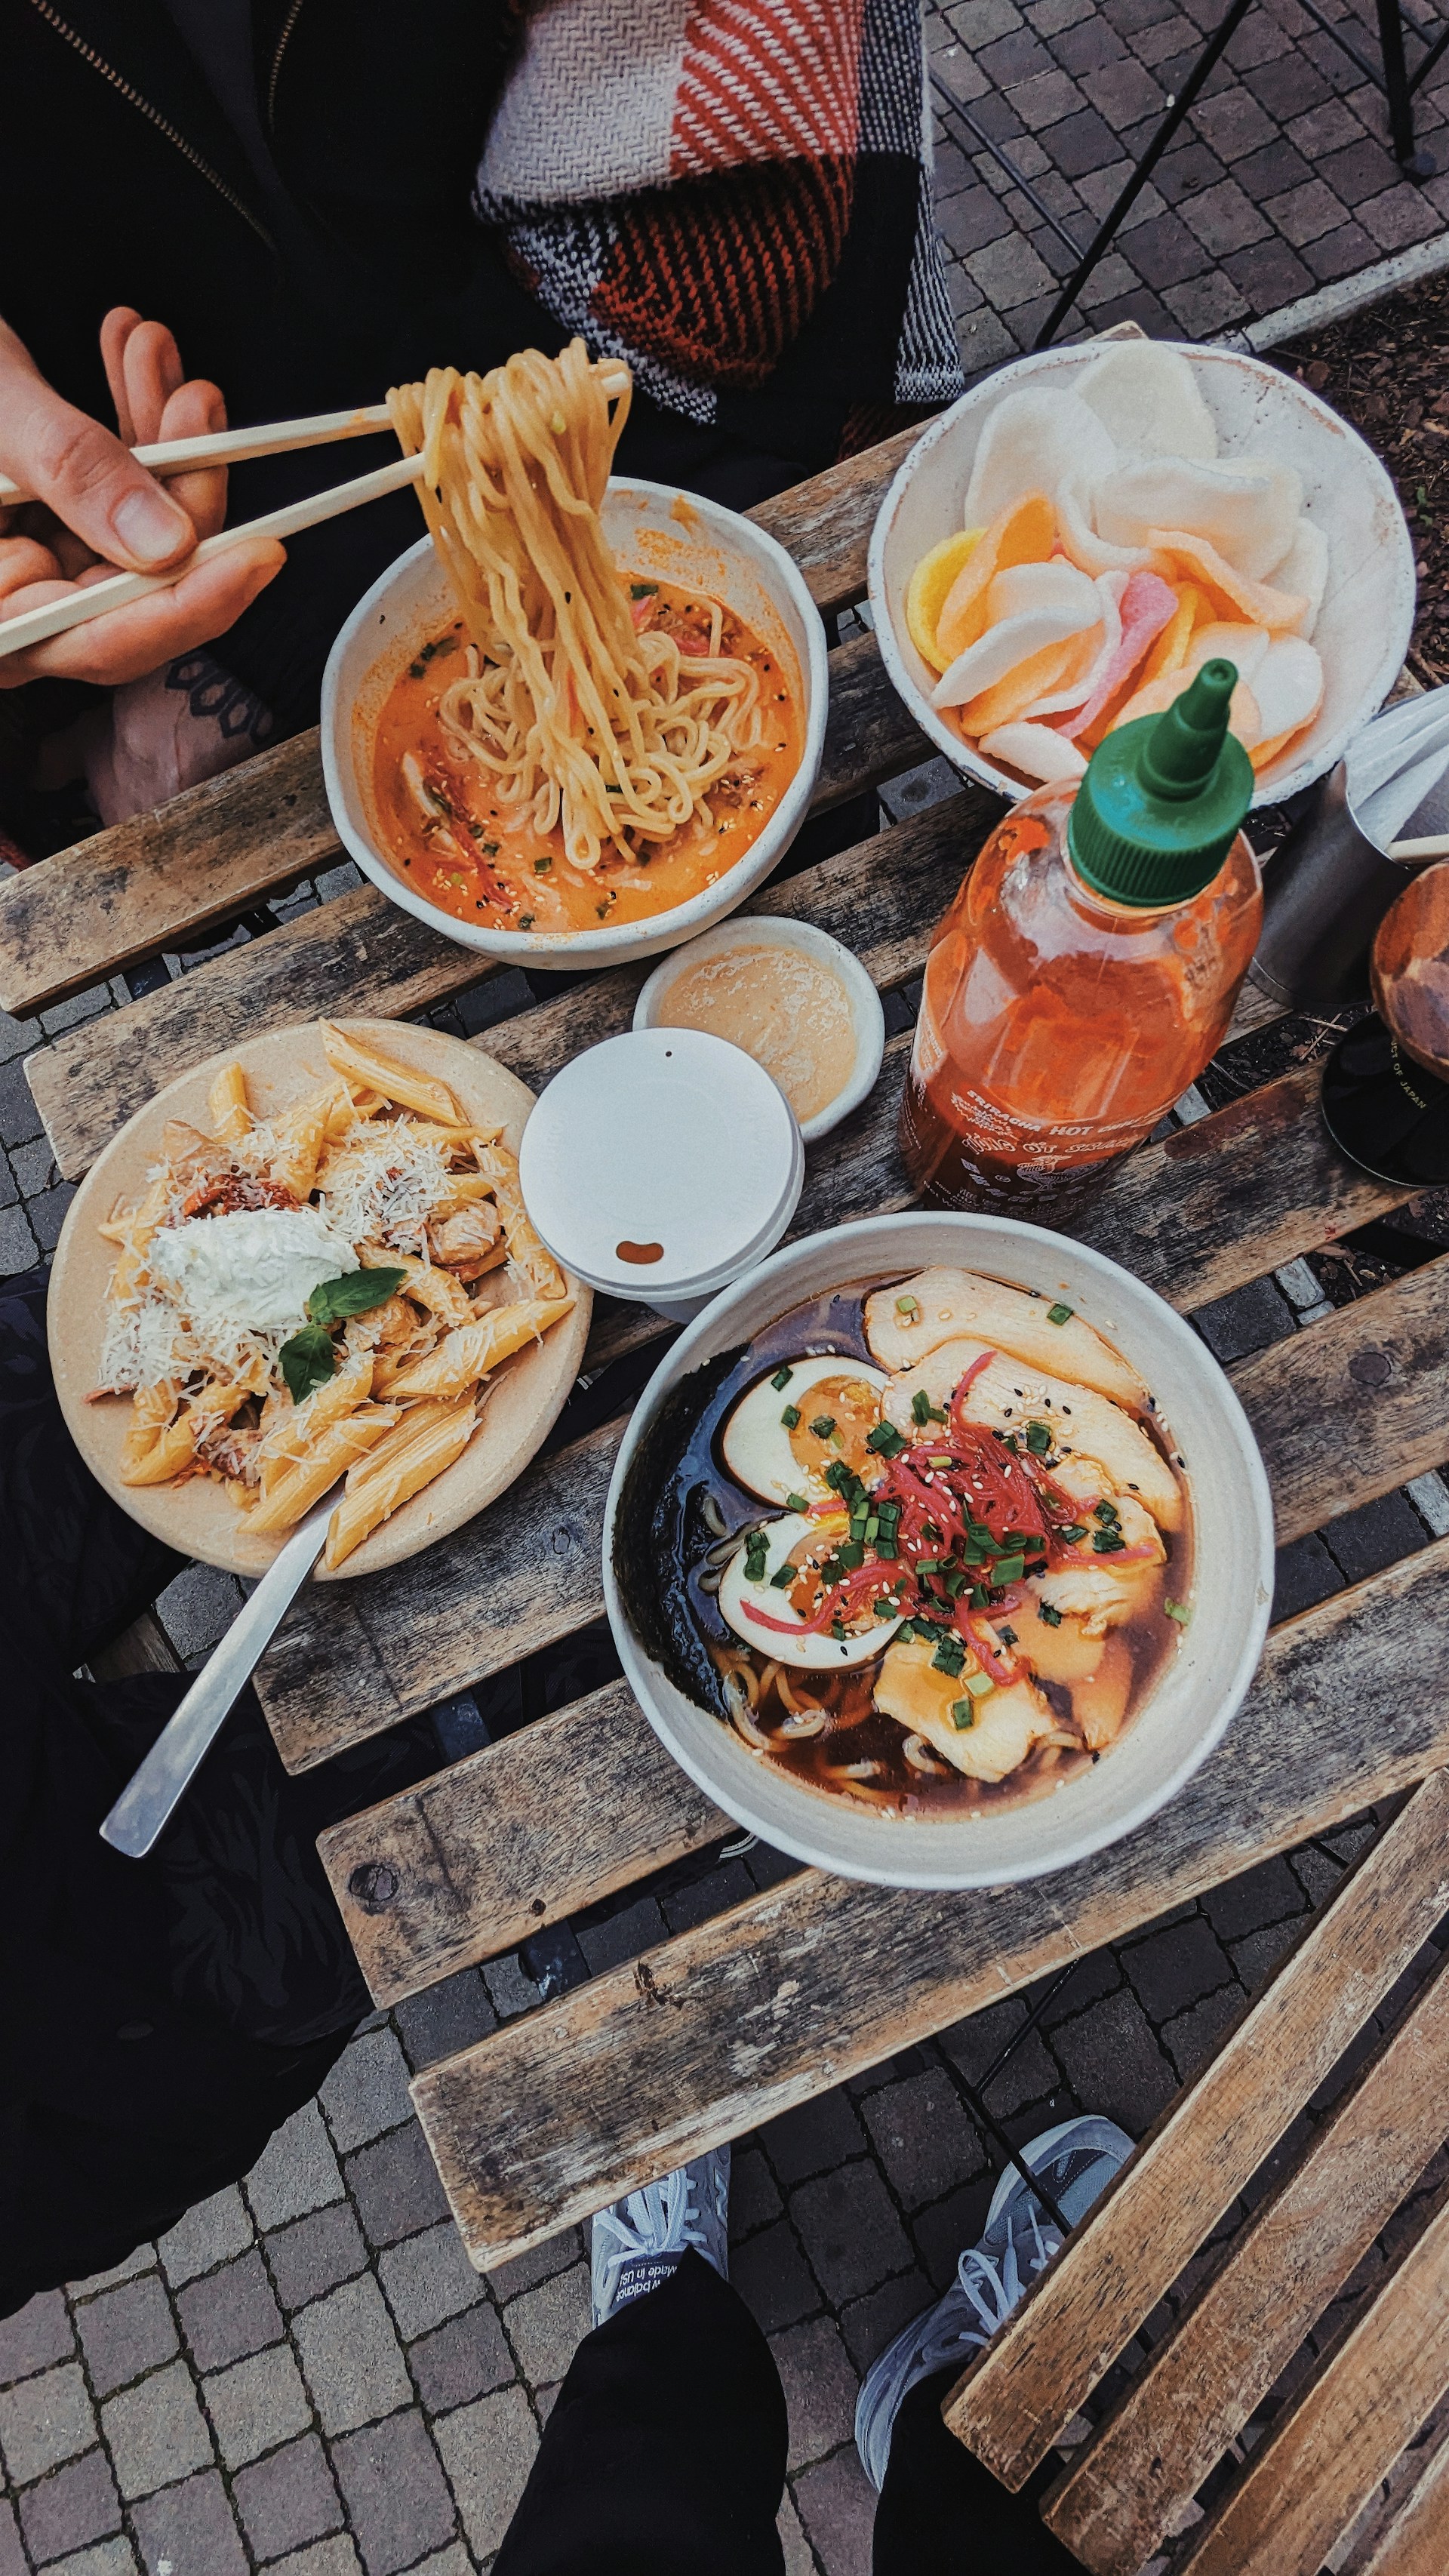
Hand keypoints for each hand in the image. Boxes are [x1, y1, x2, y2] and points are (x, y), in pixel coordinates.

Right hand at [0, 307, 283, 688]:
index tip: (258, 554)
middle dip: (180, 488)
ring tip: (152, 349)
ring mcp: (26, 558)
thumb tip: (166, 544)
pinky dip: (128, 415)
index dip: (186, 606)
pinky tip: (132, 348)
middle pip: (133, 584)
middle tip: (199, 403)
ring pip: (132, 525)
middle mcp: (11, 600)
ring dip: (157, 432)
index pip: (100, 642)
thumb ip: (69, 470)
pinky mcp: (42, 513)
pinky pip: (109, 483)